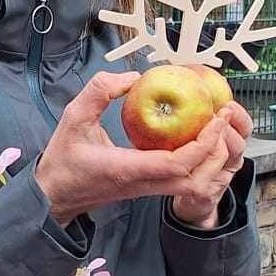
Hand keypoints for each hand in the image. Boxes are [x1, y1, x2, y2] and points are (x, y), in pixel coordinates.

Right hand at [35, 71, 251, 227]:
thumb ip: (99, 91)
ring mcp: (146, 190)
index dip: (204, 142)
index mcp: (127, 168)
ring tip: (215, 130)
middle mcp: (143, 184)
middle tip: (223, 120)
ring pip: (193, 185)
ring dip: (211, 161)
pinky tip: (196, 138)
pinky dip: (198, 163)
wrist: (53, 196)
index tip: (216, 117)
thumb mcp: (73, 116)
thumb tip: (133, 79)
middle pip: (196, 180)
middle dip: (217, 152)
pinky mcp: (147, 189)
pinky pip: (181, 181)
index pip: (178, 164)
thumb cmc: (62, 159)